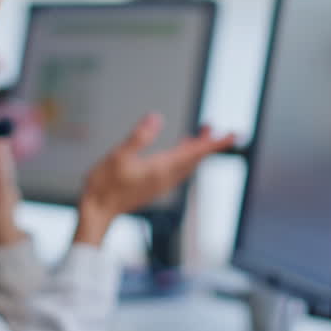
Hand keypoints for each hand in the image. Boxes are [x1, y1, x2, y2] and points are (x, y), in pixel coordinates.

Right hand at [74, 112, 236, 245]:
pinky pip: (178, 170)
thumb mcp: (118, 156)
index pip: (195, 153)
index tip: (233, 135)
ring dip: (197, 149)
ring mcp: (161, 184)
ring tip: (203, 133)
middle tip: (217, 128)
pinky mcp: (154, 186)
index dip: (215, 143)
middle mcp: (166, 178)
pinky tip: (181, 151)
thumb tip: (156, 118)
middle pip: (194, 158)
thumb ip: (139, 137)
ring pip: (187, 165)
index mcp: (161, 169)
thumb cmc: (105, 186)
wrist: (97, 212)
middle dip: (208, 143)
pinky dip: (185, 157)